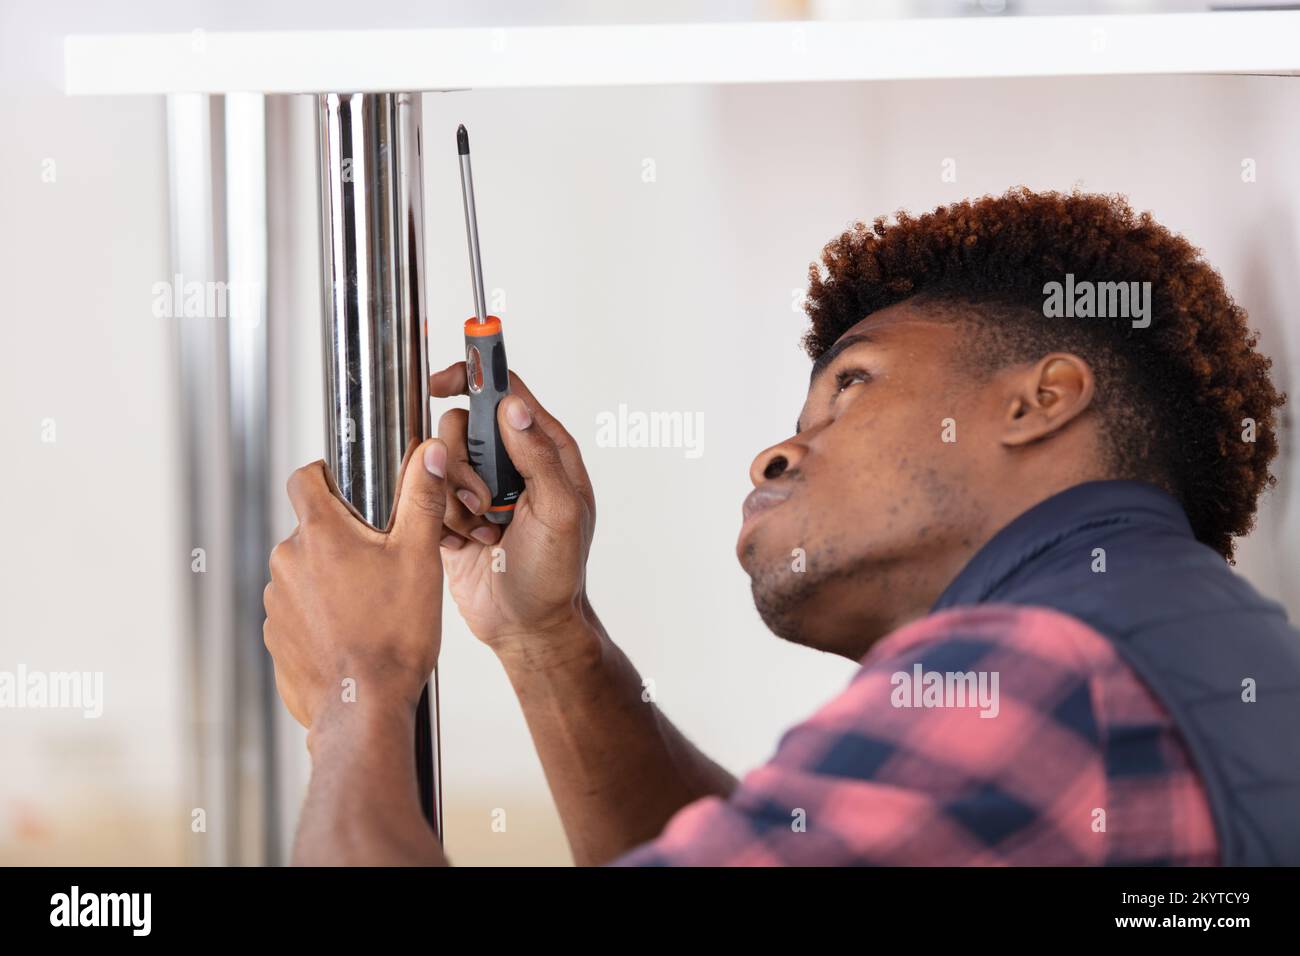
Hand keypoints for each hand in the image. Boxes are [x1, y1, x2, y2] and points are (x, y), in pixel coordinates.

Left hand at [263, 438, 447, 729]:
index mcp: (319, 534)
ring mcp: (277, 603)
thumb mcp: (419, 557)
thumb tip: (431, 452)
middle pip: (313, 530)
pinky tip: (354, 633)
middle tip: (383, 563)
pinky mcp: (276, 638)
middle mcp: (287, 562)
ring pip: (306, 573)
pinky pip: (299, 612)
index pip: (305, 478)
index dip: (326, 475)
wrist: (363, 708)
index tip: (349, 488)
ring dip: (331, 579)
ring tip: (371, 605)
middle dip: (343, 539)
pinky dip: (322, 616)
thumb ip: (422, 497)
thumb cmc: (394, 636)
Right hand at [429, 363, 596, 657]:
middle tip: (488, 501)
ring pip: (440, 461)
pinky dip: (442, 519)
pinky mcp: (453, 515)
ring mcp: (480, 488)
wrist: (527, 627)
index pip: (505, 392)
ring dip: (457, 498)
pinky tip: (468, 540)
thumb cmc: (556, 574)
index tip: (443, 383)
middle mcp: (511, 464)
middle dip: (466, 463)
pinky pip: (427, 495)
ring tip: (484, 528)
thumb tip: (513, 406)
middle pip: (463, 425)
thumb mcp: (559, 512)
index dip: (473, 379)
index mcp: (545, 451)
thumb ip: (539, 456)